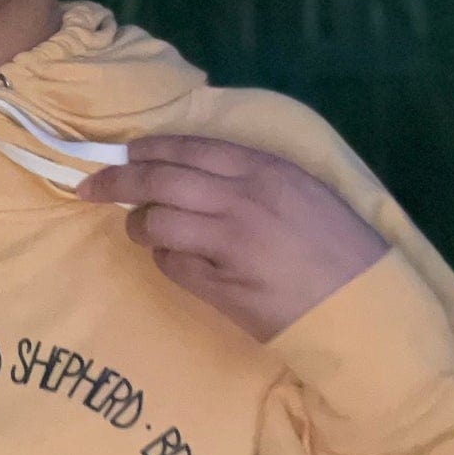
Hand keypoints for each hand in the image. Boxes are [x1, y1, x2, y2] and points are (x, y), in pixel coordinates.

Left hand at [76, 135, 390, 342]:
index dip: (148, 149)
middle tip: (90, 187)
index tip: (123, 153)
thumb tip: (188, 170)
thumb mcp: (301, 191)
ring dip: (139, 225)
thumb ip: (250, 177)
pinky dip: (165, 259)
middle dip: (117, 181)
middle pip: (159, 180)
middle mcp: (243, 199)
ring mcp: (230, 243)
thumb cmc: (336, 246)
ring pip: (157, 221)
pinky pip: (172, 264)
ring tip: (141, 229)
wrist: (363, 306)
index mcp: (265, 170)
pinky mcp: (222, 285)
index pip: (189, 148)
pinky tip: (174, 259)